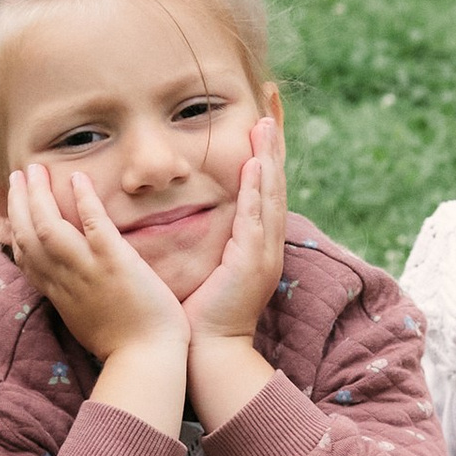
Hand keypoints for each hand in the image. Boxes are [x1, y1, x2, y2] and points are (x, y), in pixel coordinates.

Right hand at [3, 159, 190, 368]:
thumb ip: (78, 300)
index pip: (25, 258)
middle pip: (27, 236)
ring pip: (49, 226)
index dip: (14, 229)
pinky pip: (92, 224)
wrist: (145, 361)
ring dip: (37, 195)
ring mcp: (87, 270)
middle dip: (17, 203)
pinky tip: (78, 178)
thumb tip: (75, 290)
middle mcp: (64, 280)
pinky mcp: (113, 263)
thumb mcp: (87, 323)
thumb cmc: (125, 347)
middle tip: (16, 176)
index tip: (13, 209)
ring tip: (34, 169)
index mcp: (58, 295)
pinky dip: (83, 199)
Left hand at [183, 116, 286, 344]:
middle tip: (272, 102)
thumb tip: (181, 211)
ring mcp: (263, 253)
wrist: (209, 353)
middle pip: (274, 180)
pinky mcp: (252, 264)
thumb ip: (204, 238)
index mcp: (256, 242)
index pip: (262, 186)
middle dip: (273, 140)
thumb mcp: (205, 266)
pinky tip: (256, 164)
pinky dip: (258, 191)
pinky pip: (257, 219)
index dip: (264, 150)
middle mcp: (266, 242)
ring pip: (270, 194)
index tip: (261, 116)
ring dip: (269, 155)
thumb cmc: (199, 314)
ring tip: (266, 121)